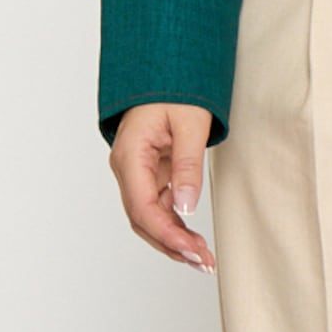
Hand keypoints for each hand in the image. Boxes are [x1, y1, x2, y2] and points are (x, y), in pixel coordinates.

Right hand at [110, 101, 218, 272]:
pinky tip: (193, 241)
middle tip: (203, 263)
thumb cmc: (174, 88)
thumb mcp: (190, 123)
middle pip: (142, 219)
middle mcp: (127, 168)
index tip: (192, 252)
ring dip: (173, 240)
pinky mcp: (149, 173)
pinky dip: (175, 225)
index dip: (167, 235)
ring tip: (202, 259)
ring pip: (149, 217)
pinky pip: (158, 206)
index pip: (142, 208)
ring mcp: (137, 172)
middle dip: (171, 245)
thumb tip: (186, 208)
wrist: (165, 68)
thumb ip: (188, 166)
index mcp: (130, 155)